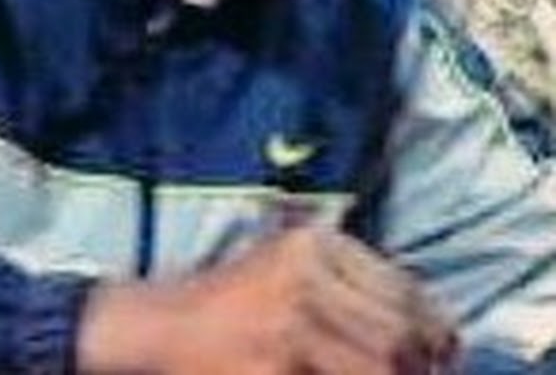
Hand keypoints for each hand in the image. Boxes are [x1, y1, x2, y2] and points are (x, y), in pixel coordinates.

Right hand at [77, 226, 458, 373]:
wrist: (160, 326)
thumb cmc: (231, 297)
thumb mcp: (286, 261)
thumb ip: (346, 274)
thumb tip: (429, 321)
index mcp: (309, 243)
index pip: (400, 285)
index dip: (434, 325)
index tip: (444, 349)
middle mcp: (301, 276)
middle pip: (396, 332)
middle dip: (420, 363)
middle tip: (424, 371)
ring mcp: (287, 325)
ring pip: (378, 367)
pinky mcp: (273, 370)